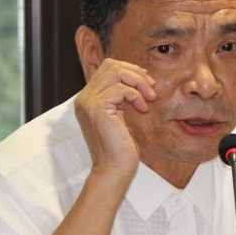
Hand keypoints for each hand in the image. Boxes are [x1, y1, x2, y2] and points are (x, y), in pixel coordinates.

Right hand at [74, 58, 155, 181]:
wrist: (114, 169)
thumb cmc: (120, 146)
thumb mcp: (119, 115)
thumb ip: (120, 97)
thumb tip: (136, 76)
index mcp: (88, 98)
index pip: (106, 68)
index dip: (129, 69)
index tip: (146, 82)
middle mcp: (84, 98)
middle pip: (110, 65)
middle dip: (135, 72)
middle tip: (151, 88)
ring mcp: (88, 102)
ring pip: (115, 72)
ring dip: (138, 82)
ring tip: (150, 97)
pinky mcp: (97, 109)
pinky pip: (120, 89)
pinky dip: (135, 96)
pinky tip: (142, 109)